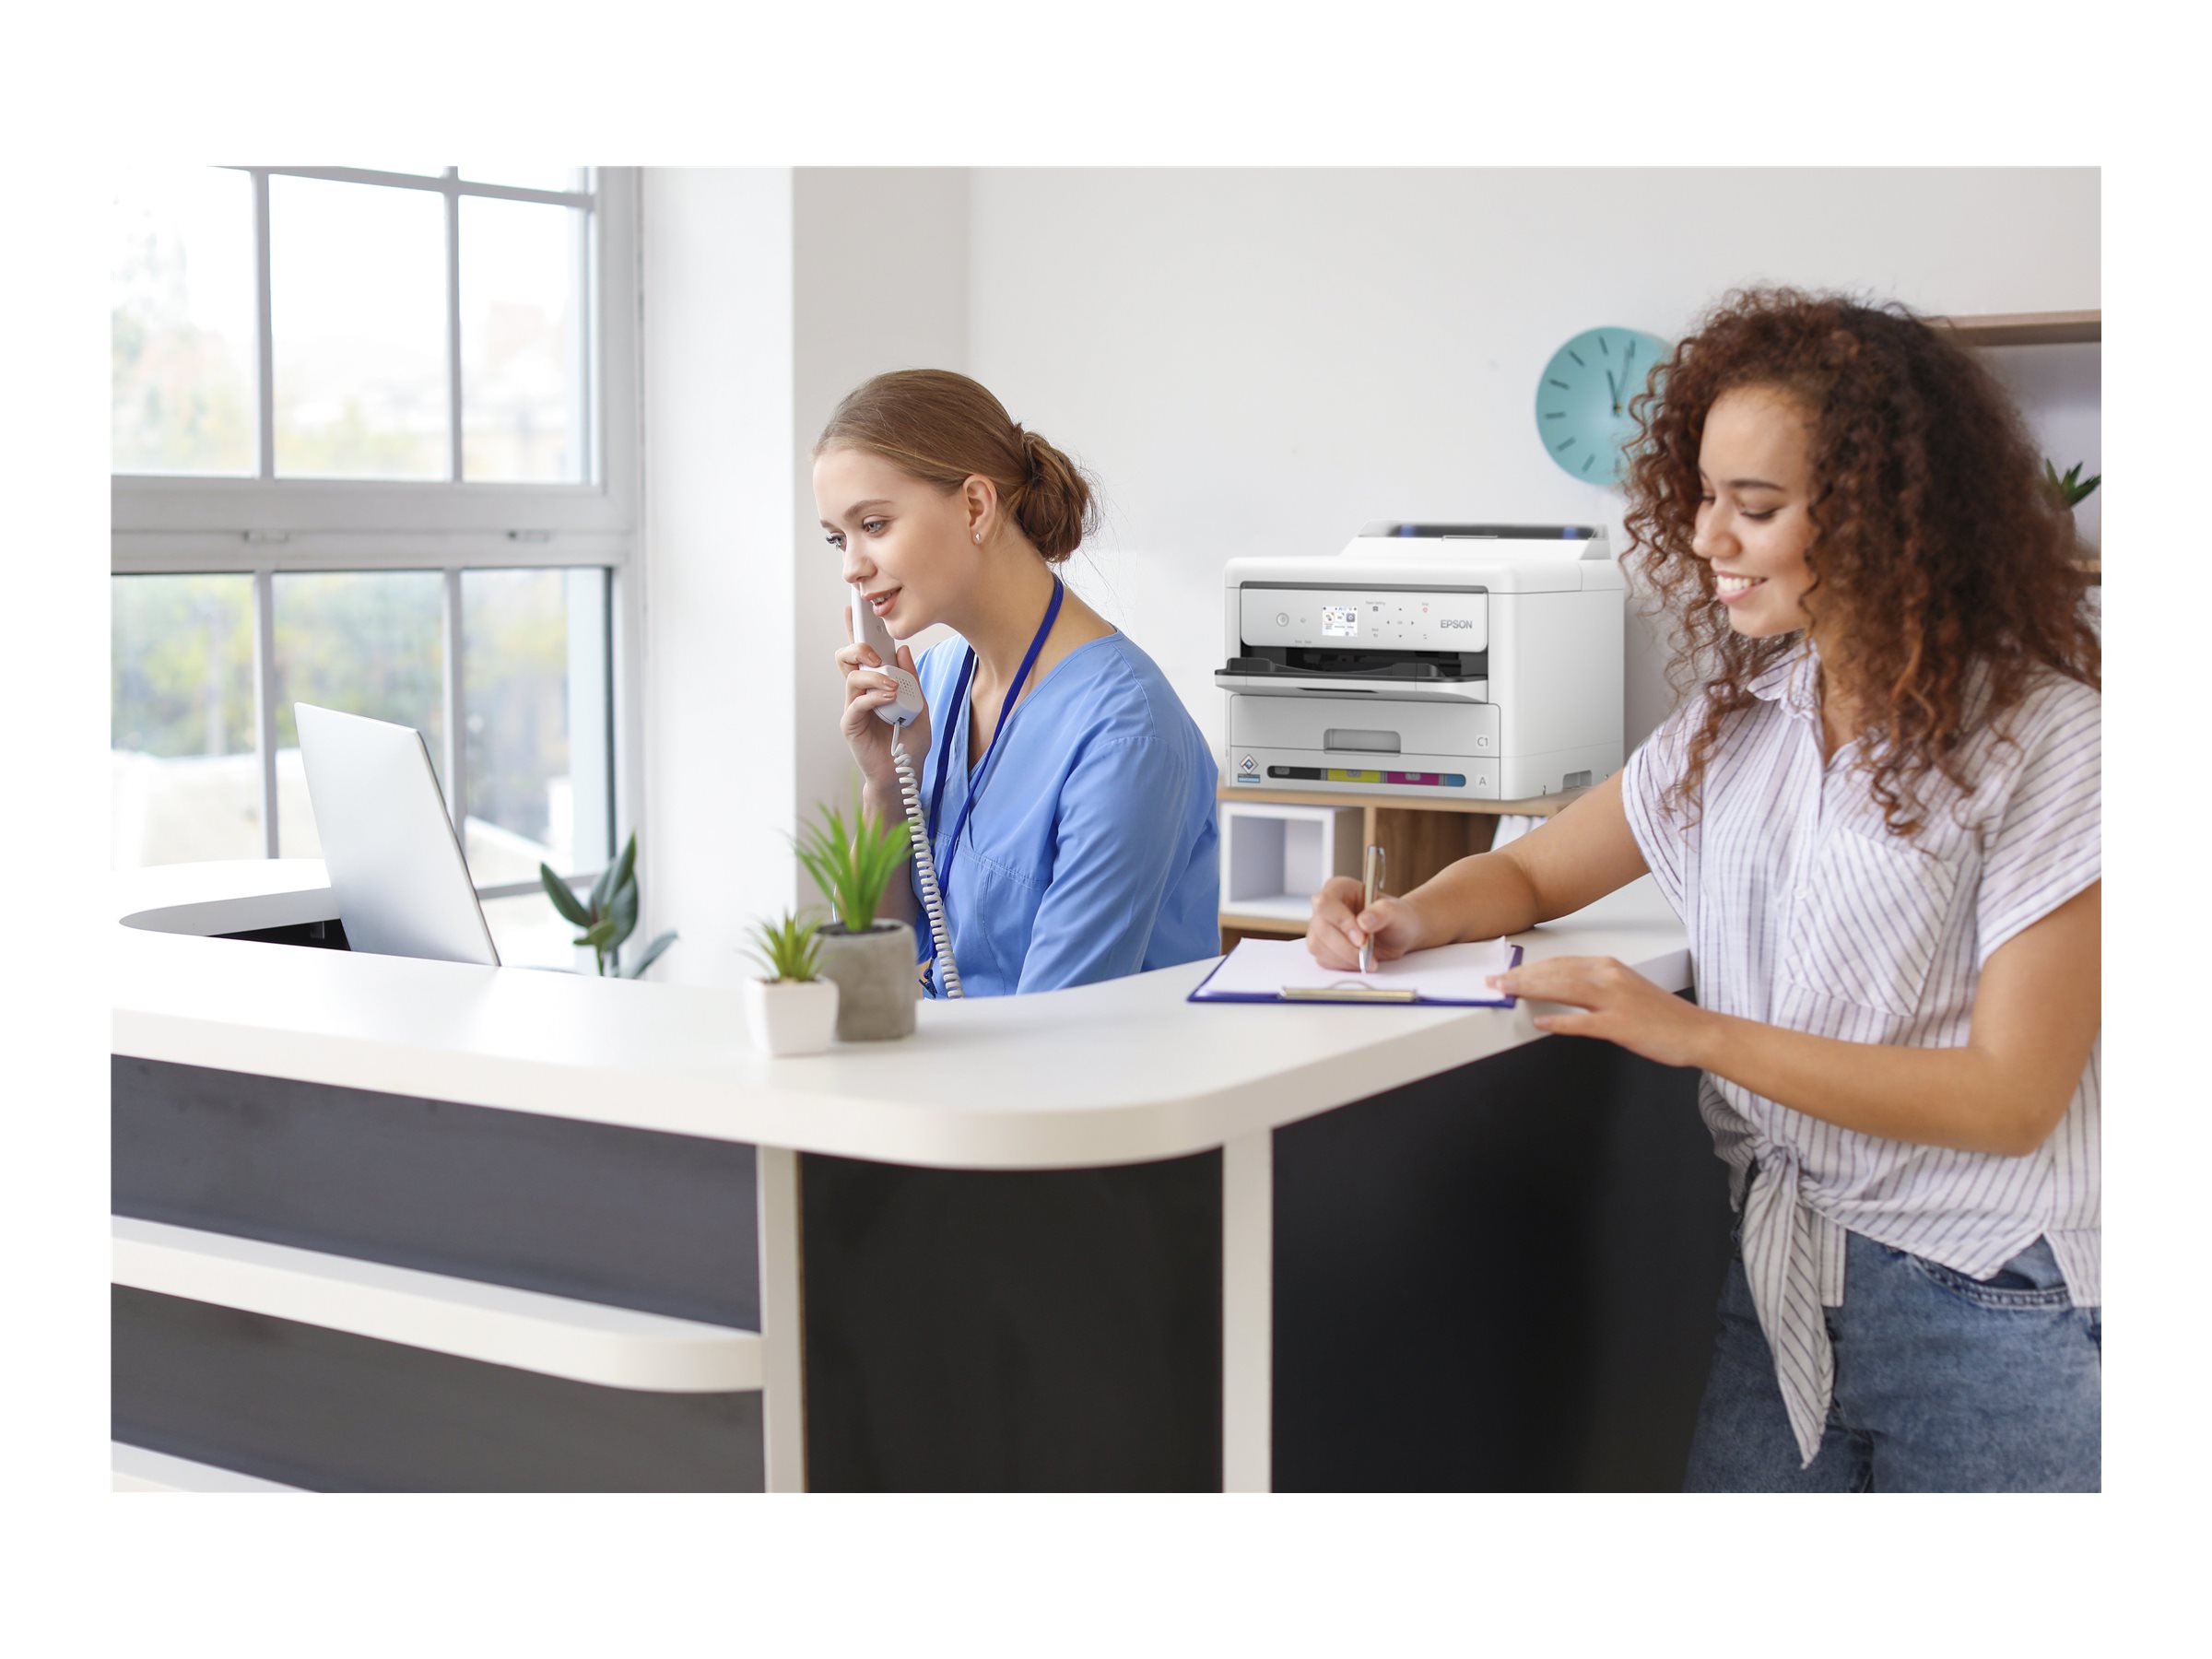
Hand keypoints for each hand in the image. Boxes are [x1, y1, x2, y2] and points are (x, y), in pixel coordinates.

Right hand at [835, 610, 930, 792]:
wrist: (904, 773)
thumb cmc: (909, 741)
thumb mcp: (919, 706)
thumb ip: (912, 680)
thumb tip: (904, 651)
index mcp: (876, 683)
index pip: (863, 652)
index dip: (855, 629)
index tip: (854, 608)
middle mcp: (861, 692)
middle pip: (846, 658)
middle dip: (859, 647)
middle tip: (878, 654)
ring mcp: (854, 707)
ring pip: (851, 676)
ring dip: (873, 675)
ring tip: (892, 686)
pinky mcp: (851, 724)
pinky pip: (856, 703)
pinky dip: (873, 697)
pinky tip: (889, 699)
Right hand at [1306, 875, 1428, 971]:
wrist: (1398, 934)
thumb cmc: (1396, 918)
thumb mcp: (1396, 912)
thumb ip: (1382, 912)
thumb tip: (1364, 921)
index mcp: (1339, 888)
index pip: (1326, 902)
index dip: (1341, 922)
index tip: (1361, 939)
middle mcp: (1325, 907)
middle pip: (1321, 928)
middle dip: (1345, 947)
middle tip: (1368, 956)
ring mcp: (1321, 928)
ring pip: (1319, 946)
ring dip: (1345, 959)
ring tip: (1369, 960)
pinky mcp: (1323, 947)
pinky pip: (1324, 960)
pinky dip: (1344, 965)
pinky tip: (1361, 962)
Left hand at [1488, 955, 1712, 1067]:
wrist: (1696, 1032)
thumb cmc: (1659, 1015)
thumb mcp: (1622, 989)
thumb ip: (1591, 986)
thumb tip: (1556, 988)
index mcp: (1609, 967)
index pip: (1560, 963)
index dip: (1529, 968)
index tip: (1506, 972)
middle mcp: (1610, 977)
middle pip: (1556, 973)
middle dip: (1521, 976)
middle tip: (1494, 981)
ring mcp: (1615, 1001)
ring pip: (1565, 989)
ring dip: (1531, 990)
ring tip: (1506, 992)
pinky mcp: (1621, 1026)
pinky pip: (1584, 1022)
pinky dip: (1560, 1022)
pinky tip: (1540, 1023)